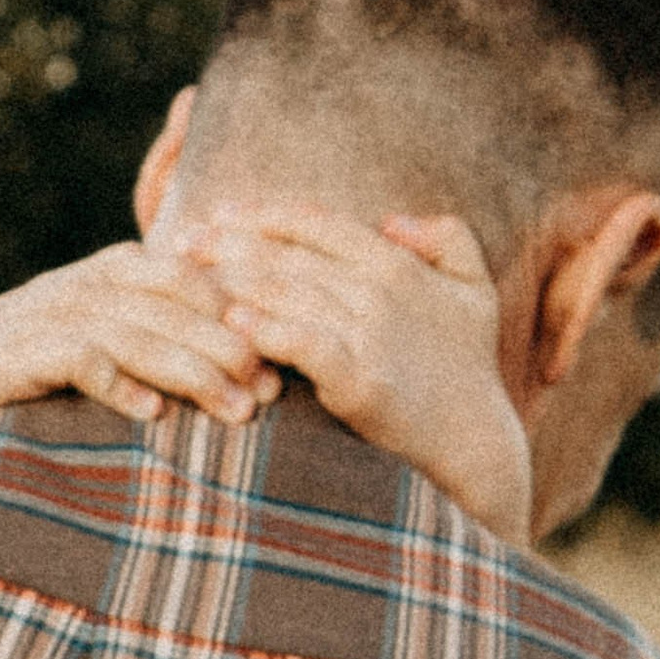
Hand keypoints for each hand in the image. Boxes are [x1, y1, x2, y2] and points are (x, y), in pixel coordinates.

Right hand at [0, 244, 280, 431]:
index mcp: (118, 271)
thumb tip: (245, 368)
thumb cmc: (36, 369)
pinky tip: (151, 415)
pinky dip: (117, 385)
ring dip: (193, 373)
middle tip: (273, 392)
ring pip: (140, 333)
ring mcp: (55, 313)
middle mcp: (91, 283)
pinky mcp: (22, 350)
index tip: (287, 358)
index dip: (243, 314)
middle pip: (177, 306)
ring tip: (236, 413)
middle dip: (231, 347)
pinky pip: (80, 359)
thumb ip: (161, 337)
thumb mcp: (104, 339)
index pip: (196, 279)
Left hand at [180, 205, 531, 545]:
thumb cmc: (470, 371)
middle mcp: (381, 291)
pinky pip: (303, 344)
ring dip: (233, 280)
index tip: (223, 213)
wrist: (476, 445)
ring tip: (187, 276)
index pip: (320, 225)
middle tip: (183, 241)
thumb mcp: (476, 292)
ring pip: (287, 293)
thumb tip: (394, 219)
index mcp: (397, 265)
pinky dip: (267, 330)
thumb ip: (448, 240)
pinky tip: (232, 324)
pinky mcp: (359, 380)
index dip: (267, 216)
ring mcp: (370, 335)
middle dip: (231, 244)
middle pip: (291, 256)